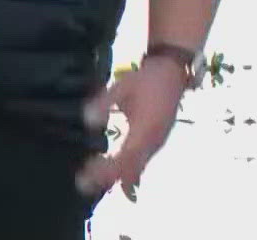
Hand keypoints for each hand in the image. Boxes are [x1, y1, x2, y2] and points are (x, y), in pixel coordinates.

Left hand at [75, 57, 188, 200]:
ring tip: (92, 179)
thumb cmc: (147, 78)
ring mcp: (157, 142)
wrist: (172, 72)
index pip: (124, 159)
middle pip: (131, 170)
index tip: (86, 174)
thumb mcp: (122, 86)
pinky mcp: (157, 140)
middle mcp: (153, 142)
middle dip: (108, 179)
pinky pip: (142, 162)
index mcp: (145, 130)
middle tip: (83, 184)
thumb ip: (104, 103)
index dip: (106, 170)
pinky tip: (114, 173)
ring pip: (138, 169)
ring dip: (117, 177)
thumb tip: (87, 121)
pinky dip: (127, 171)